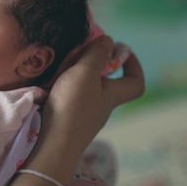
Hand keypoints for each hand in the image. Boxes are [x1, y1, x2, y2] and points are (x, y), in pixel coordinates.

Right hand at [41, 35, 144, 158]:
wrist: (52, 143)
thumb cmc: (72, 106)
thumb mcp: (85, 73)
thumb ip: (96, 55)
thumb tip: (108, 41)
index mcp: (113, 95)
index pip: (135, 82)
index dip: (133, 65)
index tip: (120, 50)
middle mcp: (102, 106)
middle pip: (108, 84)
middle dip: (97, 66)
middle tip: (80, 54)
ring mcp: (85, 116)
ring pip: (88, 91)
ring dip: (78, 76)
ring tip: (62, 67)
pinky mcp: (68, 121)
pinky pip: (72, 99)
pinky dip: (64, 88)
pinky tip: (51, 85)